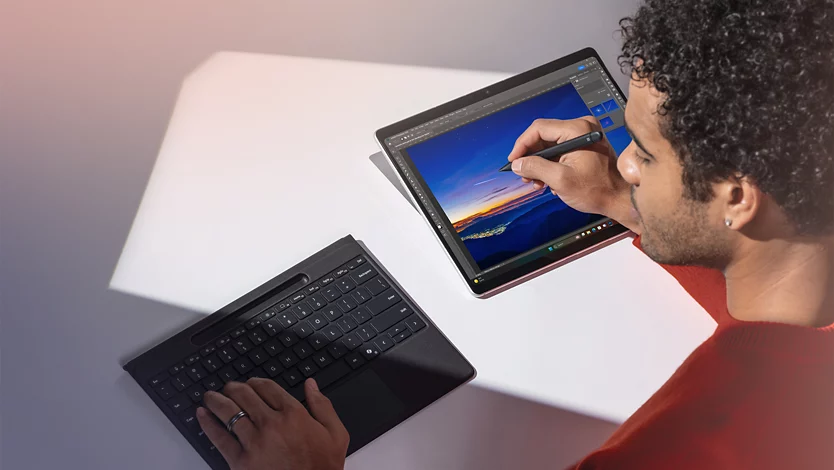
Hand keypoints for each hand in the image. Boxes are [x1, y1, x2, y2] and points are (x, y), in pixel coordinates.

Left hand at [197, 378, 348, 469]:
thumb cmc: (322, 468)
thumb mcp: (336, 434)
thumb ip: (323, 406)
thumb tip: (311, 385)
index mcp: (294, 414)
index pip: (268, 387)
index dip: (256, 382)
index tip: (251, 383)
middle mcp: (271, 424)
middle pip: (245, 395)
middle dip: (234, 388)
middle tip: (229, 387)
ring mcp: (254, 442)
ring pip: (229, 411)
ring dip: (216, 400)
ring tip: (210, 396)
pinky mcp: (240, 461)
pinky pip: (219, 438)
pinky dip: (208, 424)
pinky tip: (202, 415)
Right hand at [507, 117, 636, 230]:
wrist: (619, 199)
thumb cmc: (598, 190)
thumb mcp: (560, 180)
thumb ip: (535, 168)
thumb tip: (517, 163)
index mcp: (578, 130)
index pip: (539, 129)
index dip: (522, 145)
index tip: (514, 161)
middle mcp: (582, 127)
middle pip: (543, 136)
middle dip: (531, 157)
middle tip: (523, 174)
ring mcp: (584, 136)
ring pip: (550, 144)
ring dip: (539, 163)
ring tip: (536, 181)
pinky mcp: (584, 145)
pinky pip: (560, 150)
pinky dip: (550, 164)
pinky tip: (548, 180)